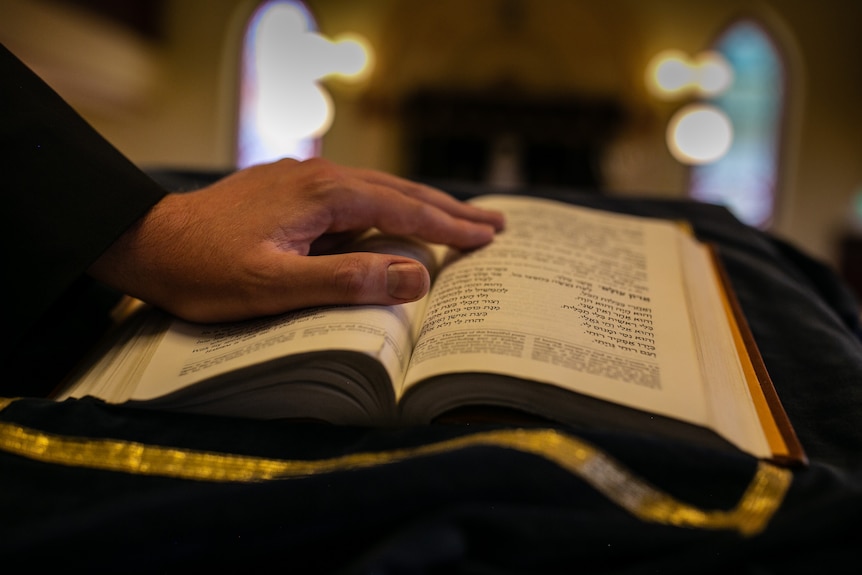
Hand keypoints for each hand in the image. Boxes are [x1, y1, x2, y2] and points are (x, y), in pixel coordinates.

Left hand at [89, 158, 504, 322]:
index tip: (489, 237)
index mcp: (324, 194)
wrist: (146, 243)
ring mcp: (302, 180)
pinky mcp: (289, 191)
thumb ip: (347, 280)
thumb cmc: (204, 271)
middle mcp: (319, 177)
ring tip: (457, 219)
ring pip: (378, 192)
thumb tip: (417, 276)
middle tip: (493, 223)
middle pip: (400, 192)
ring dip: (421, 206)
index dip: (450, 226)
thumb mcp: (275, 286)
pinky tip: (393, 219)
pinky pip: (353, 198)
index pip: (404, 210)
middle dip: (449, 209)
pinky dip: (386, 209)